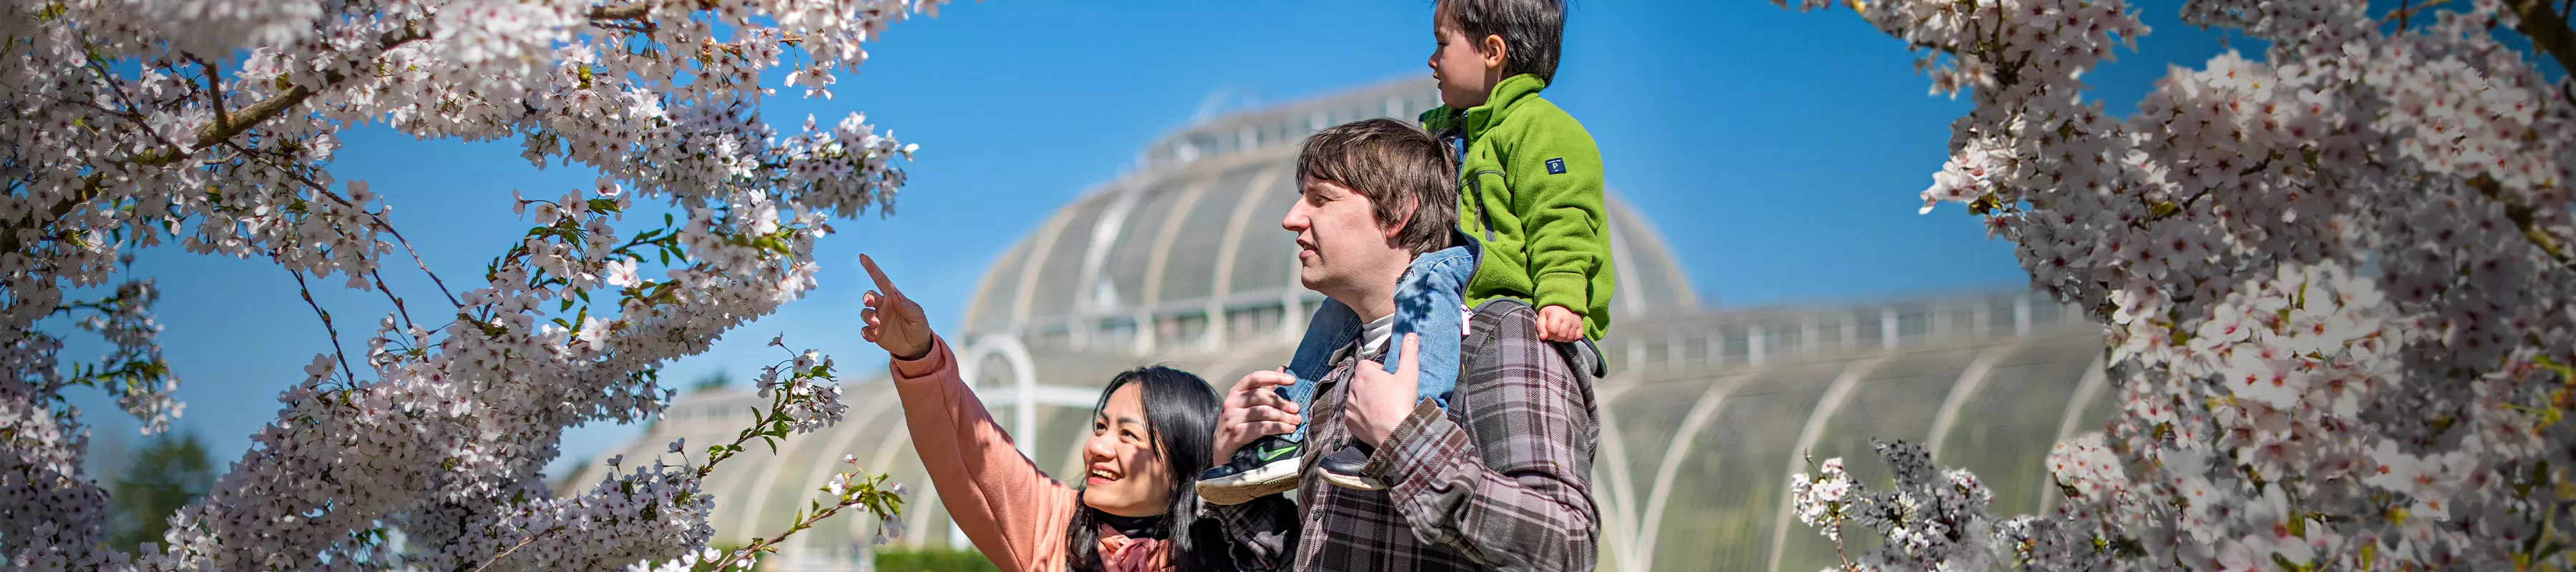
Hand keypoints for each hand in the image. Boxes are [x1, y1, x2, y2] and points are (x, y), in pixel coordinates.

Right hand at [859, 254, 932, 360]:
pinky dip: (866, 333)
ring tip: (877, 324)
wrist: (917, 346)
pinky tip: (873, 337)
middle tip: (869, 303)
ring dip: (868, 317)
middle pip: (869, 296)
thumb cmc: (919, 326)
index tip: (863, 257)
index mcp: (893, 297)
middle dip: (867, 298)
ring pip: (865, 313)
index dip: (872, 268)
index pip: (881, 280)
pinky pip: (865, 330)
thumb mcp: (917, 316)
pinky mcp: (874, 332)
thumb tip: (893, 296)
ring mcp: (877, 319)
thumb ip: (906, 306)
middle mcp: (883, 305)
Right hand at [1214, 368, 1301, 464]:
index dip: (1274, 377)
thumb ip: (1265, 387)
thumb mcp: (1247, 403)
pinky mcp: (1237, 432)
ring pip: (1264, 412)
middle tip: (1296, 408)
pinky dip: (1278, 428)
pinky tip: (1288, 429)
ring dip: (1283, 416)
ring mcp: (1233, 417)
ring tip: (1296, 420)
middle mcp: (1232, 402)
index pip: (1255, 378)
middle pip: (1261, 396)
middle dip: (1282, 402)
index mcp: (1236, 391)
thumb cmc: (1239, 421)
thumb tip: (1283, 369)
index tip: (1292, 380)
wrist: (1222, 445)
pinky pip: (1262, 427)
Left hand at [1346, 333, 1420, 447]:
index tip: (1390, 379)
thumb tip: (1411, 335)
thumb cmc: (1401, 402)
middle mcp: (1352, 387)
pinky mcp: (1349, 421)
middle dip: (1372, 385)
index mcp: (1364, 373)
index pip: (1367, 364)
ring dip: (1366, 399)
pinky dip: (1362, 415)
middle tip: (1388, 394)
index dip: (1379, 370)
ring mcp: (1349, 405)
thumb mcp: (1409, 373)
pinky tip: (1376, 419)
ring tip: (1383, 407)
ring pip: (1356, 397)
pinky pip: (1353, 414)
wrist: (1396, 433)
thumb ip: (1409, 352)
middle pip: (1361, 381)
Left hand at [1537, 304, 1584, 342]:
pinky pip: (1578, 337)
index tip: (1548, 332)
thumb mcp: (1542, 316)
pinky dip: (1572, 338)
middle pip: (1561, 336)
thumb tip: (1543, 337)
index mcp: (1556, 315)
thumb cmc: (1551, 312)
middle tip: (1554, 333)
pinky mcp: (1581, 326)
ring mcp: (1576, 322)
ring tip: (1560, 333)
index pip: (1553, 331)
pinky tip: (1567, 334)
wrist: (1564, 304)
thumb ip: (1540, 327)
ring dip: (1563, 339)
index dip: (1549, 335)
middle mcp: (1568, 318)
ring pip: (1569, 338)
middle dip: (1555, 338)